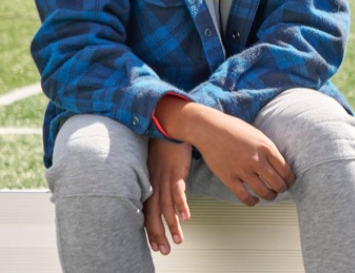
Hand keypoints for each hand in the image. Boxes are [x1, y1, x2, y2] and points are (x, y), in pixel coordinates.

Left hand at [144, 139, 191, 254]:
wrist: (169, 126)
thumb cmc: (164, 146)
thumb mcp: (156, 165)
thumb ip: (158, 181)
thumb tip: (163, 196)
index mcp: (149, 183)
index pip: (147, 212)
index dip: (151, 230)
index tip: (156, 245)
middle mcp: (155, 183)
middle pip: (154, 214)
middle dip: (159, 234)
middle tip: (165, 250)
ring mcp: (165, 177)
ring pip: (166, 206)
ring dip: (172, 225)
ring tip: (178, 240)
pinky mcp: (176, 170)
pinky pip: (178, 191)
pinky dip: (181, 205)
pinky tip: (186, 217)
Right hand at [194, 109, 295, 205]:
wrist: (208, 128)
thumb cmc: (231, 128)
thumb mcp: (255, 133)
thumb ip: (267, 148)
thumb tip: (278, 163)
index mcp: (265, 146)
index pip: (285, 170)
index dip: (290, 179)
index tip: (289, 181)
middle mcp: (255, 159)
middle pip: (277, 184)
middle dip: (282, 189)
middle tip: (280, 189)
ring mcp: (242, 170)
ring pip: (264, 193)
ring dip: (270, 197)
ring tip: (269, 195)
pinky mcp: (229, 178)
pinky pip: (245, 197)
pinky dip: (252, 202)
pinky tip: (254, 200)